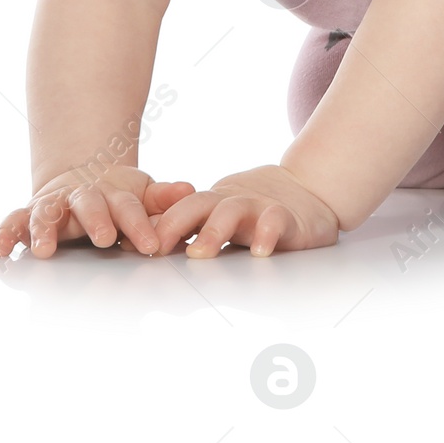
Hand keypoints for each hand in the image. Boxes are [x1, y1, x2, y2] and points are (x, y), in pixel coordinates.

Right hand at [0, 164, 196, 258]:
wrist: (80, 178)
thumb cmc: (116, 197)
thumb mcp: (141, 195)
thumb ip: (162, 197)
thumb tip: (189, 190)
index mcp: (112, 195)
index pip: (129, 208)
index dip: (141, 226)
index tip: (153, 247)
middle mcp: (80, 197)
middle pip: (88, 204)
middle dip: (96, 221)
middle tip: (104, 239)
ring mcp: (52, 204)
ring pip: (46, 212)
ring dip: (45, 230)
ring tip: (44, 250)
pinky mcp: (28, 214)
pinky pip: (12, 222)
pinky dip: (3, 234)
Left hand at [151, 163, 340, 257]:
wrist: (310, 189)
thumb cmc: (257, 210)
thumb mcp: (222, 217)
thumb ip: (191, 229)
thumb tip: (141, 247)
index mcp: (212, 204)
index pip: (179, 209)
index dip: (156, 225)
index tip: (133, 246)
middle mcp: (231, 202)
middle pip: (198, 204)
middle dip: (174, 224)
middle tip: (156, 248)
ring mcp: (259, 206)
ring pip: (232, 211)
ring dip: (214, 231)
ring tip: (200, 253)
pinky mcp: (288, 216)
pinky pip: (275, 220)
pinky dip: (266, 233)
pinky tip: (260, 250)